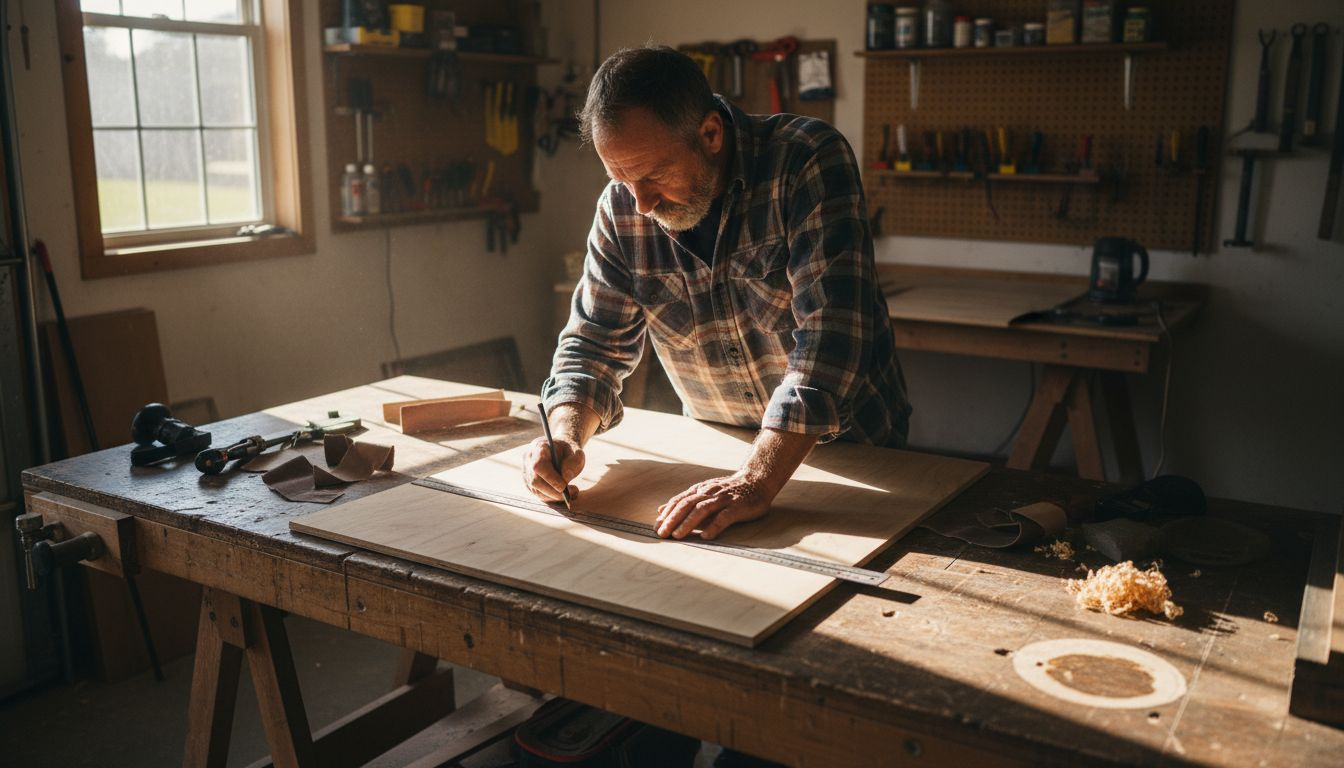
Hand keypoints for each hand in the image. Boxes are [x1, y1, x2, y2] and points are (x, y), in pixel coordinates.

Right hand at [522, 436, 583, 503]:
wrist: (559, 451)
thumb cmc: (568, 451)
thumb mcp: (576, 452)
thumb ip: (574, 463)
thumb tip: (566, 478)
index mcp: (538, 448)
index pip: (539, 465)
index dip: (550, 478)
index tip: (564, 486)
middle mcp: (528, 460)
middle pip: (536, 481)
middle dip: (554, 491)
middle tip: (571, 493)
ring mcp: (526, 473)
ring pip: (536, 491)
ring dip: (555, 496)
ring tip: (572, 493)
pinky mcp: (529, 484)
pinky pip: (539, 495)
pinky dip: (552, 498)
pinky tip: (564, 495)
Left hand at [655, 473, 773, 539]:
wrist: (757, 480)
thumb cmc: (729, 490)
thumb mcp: (704, 493)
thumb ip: (684, 502)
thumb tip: (660, 510)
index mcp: (700, 490)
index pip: (680, 500)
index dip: (668, 513)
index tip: (657, 526)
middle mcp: (709, 492)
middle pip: (687, 504)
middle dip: (673, 519)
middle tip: (662, 533)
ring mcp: (724, 499)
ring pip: (702, 509)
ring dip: (688, 522)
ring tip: (678, 535)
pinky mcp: (737, 506)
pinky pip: (724, 517)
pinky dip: (714, 526)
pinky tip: (706, 536)